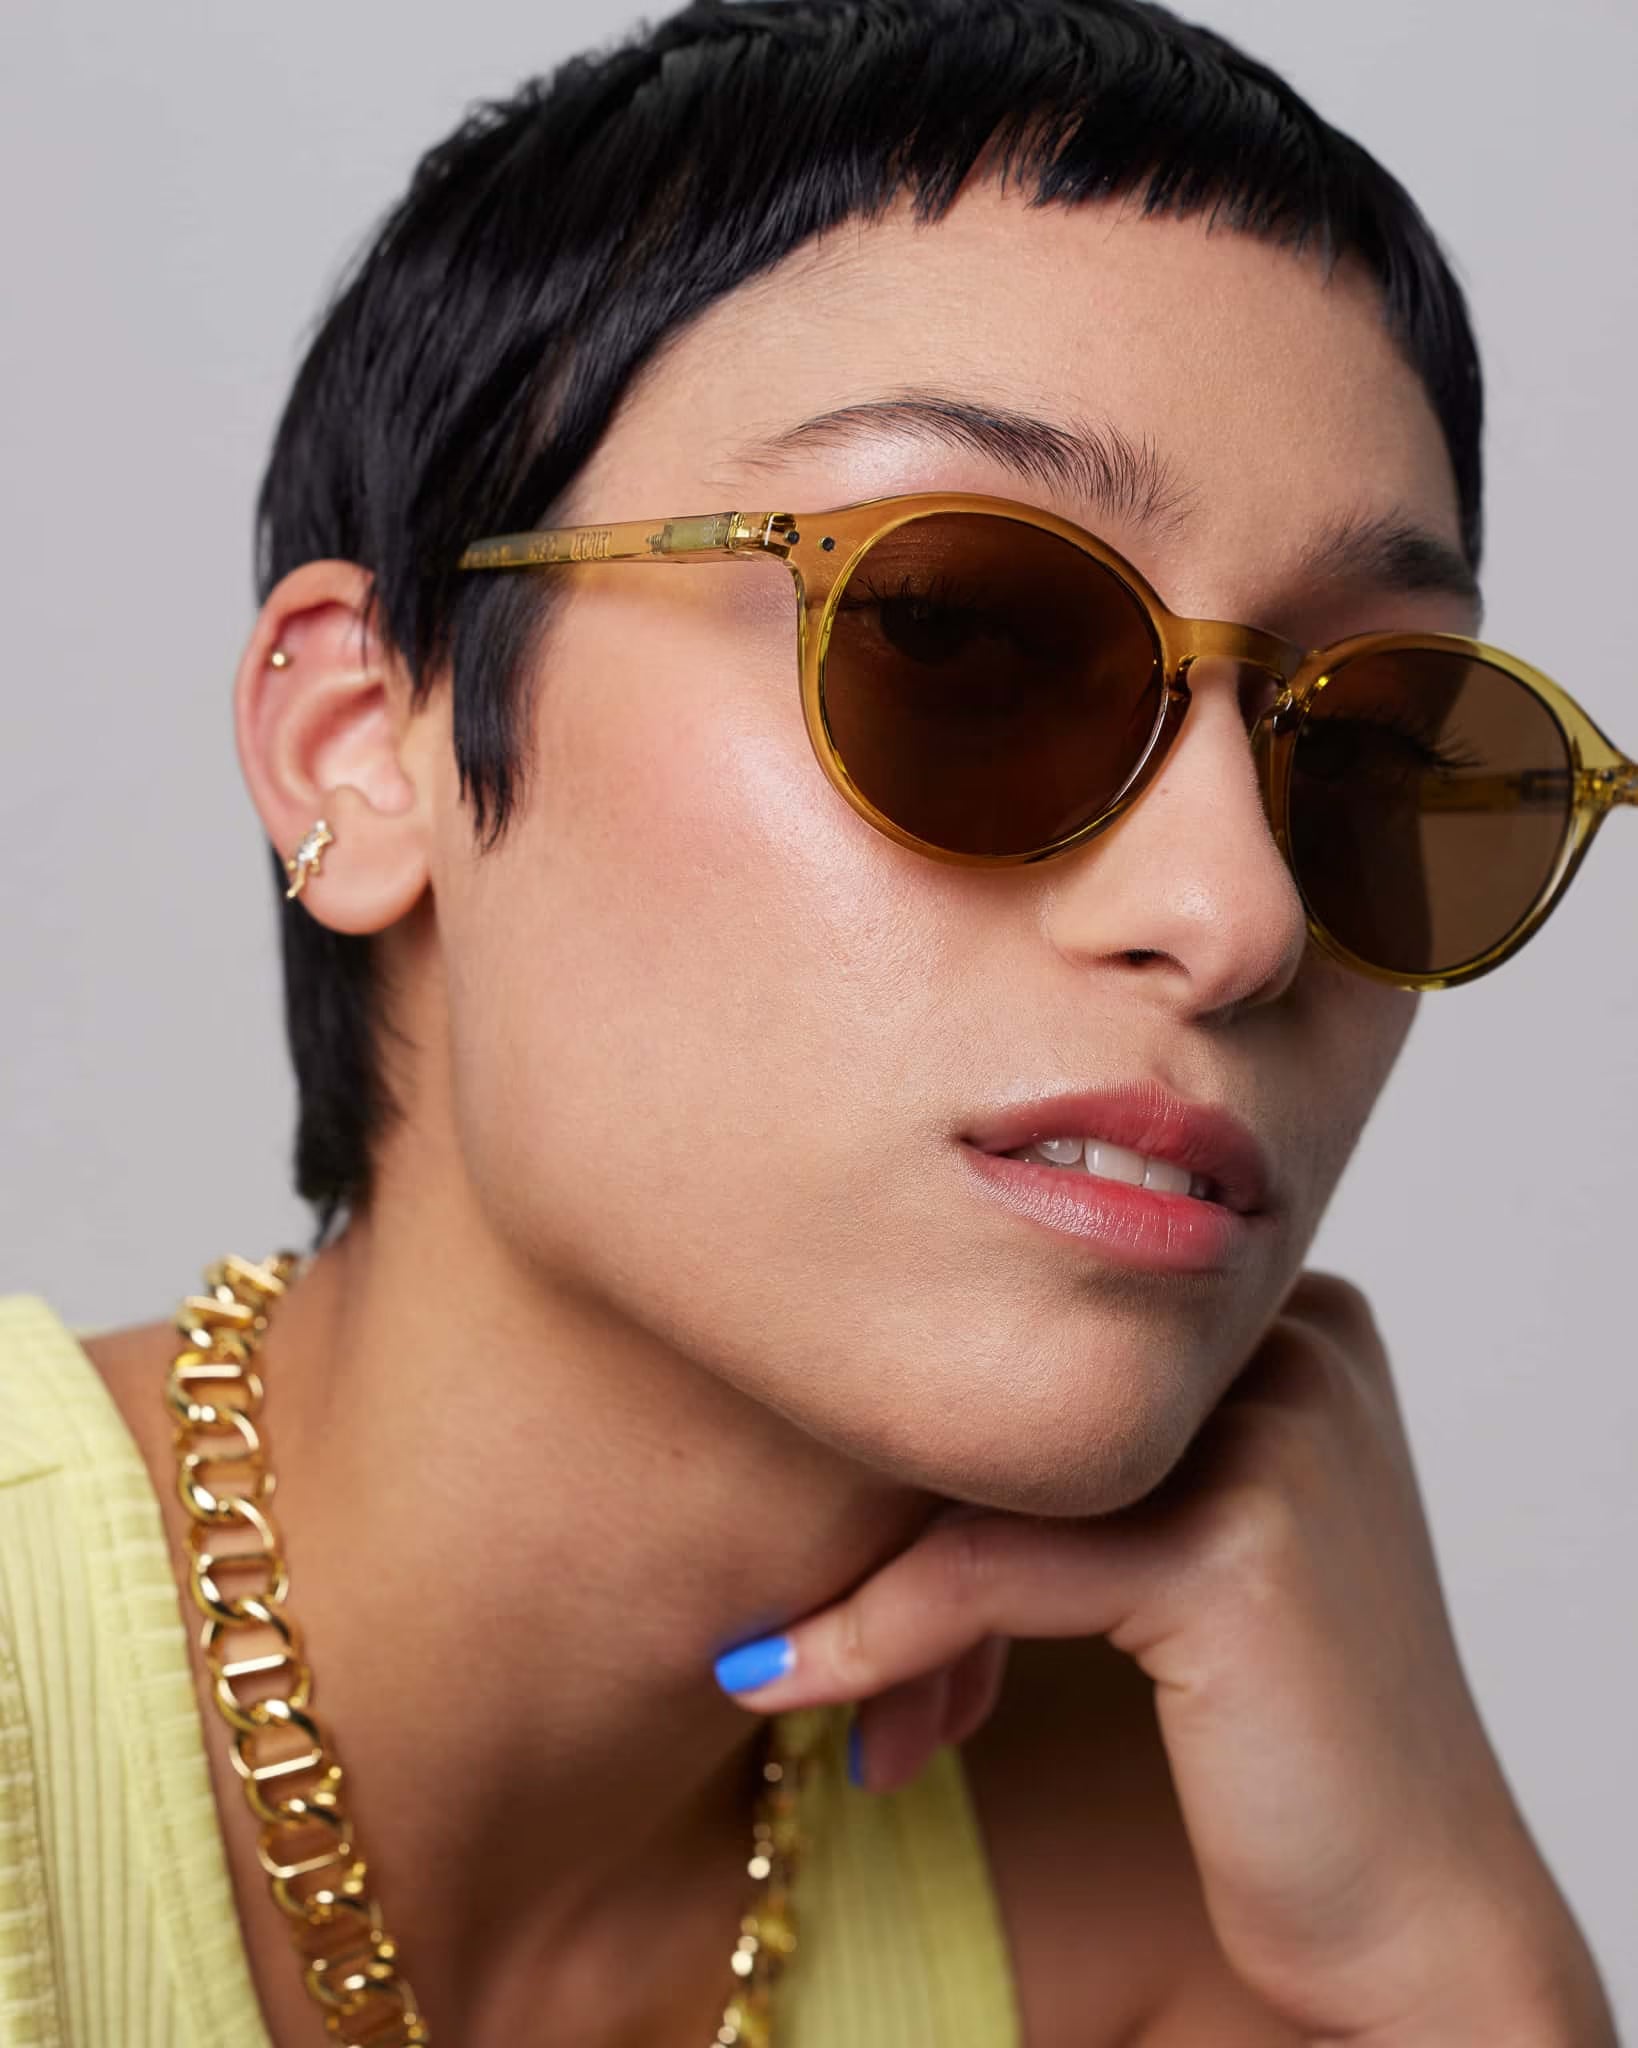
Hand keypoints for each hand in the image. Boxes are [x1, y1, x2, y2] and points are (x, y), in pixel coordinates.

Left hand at [713, 1271, 1612, 2042]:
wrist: (1418, 1910)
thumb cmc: (1280, 1732)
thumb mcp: (1169, 1538)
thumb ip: (1069, 1451)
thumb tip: (829, 1431)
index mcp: (1279, 1306)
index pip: (1034, 1342)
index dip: (913, 1455)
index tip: (820, 1562)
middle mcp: (1291, 1334)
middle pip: (1002, 1401)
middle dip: (886, 1529)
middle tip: (794, 1642)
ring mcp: (1273, 1426)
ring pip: (974, 1479)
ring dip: (867, 1592)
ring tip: (807, 1684)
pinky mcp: (1233, 1541)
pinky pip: (985, 1569)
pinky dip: (876, 1636)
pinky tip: (788, 1689)